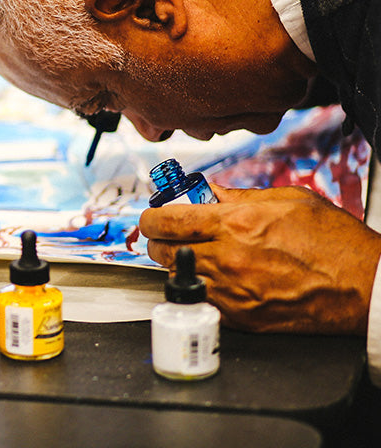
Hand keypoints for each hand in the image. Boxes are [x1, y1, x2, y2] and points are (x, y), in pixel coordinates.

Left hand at [139, 183, 380, 334]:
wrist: (365, 287)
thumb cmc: (333, 242)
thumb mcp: (287, 200)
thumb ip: (240, 196)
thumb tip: (210, 192)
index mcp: (235, 224)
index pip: (168, 220)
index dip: (151, 217)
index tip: (151, 216)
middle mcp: (227, 259)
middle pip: (163, 251)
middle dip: (159, 240)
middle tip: (169, 235)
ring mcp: (233, 293)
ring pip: (179, 276)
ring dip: (179, 263)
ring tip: (196, 253)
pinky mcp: (243, 319)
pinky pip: (204, 300)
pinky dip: (202, 287)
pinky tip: (217, 276)